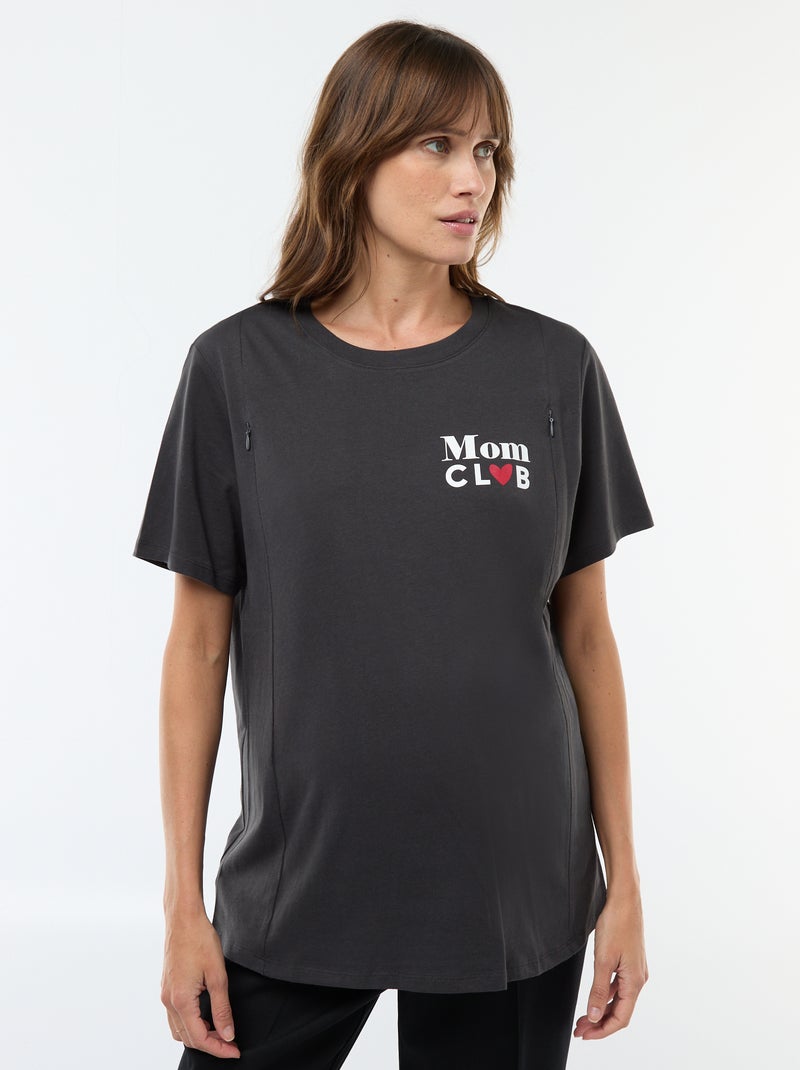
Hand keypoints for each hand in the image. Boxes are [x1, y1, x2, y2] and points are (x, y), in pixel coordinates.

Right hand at [161, 911, 240, 1058]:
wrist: (183, 918)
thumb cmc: (200, 940)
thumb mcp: (218, 975)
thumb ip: (222, 1008)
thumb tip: (227, 1034)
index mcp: (181, 1000)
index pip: (199, 1038)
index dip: (218, 1048)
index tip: (235, 1051)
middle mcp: (169, 1001)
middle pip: (188, 1037)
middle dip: (210, 1044)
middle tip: (231, 1043)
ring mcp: (165, 994)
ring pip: (179, 1029)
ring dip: (198, 1035)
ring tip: (219, 1031)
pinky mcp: (166, 987)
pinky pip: (175, 1016)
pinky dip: (189, 1023)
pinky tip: (204, 1016)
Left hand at [573, 888, 648, 1040]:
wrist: (625, 899)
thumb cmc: (616, 924)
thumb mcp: (603, 959)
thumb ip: (599, 990)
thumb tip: (594, 1015)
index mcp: (635, 981)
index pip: (620, 1018)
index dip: (602, 1030)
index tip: (585, 1035)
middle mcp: (638, 978)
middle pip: (620, 1011)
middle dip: (599, 1023)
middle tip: (580, 1029)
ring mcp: (635, 970)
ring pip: (619, 999)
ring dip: (602, 1009)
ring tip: (584, 1016)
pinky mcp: (630, 961)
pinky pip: (619, 986)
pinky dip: (606, 995)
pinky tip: (595, 996)